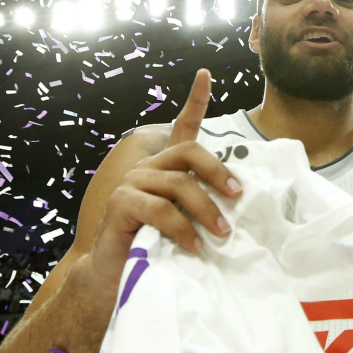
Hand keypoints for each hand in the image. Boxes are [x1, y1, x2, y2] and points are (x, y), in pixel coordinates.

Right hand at [87, 69, 242, 287]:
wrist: (112, 278)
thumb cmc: (155, 250)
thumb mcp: (185, 224)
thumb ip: (202, 208)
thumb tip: (240, 206)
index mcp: (164, 168)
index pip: (181, 127)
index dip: (194, 100)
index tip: (205, 74)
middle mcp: (147, 168)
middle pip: (189, 152)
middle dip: (218, 172)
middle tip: (239, 196)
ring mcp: (132, 183)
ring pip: (178, 183)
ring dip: (206, 208)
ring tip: (223, 233)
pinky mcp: (121, 204)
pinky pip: (160, 210)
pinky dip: (182, 228)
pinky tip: (194, 245)